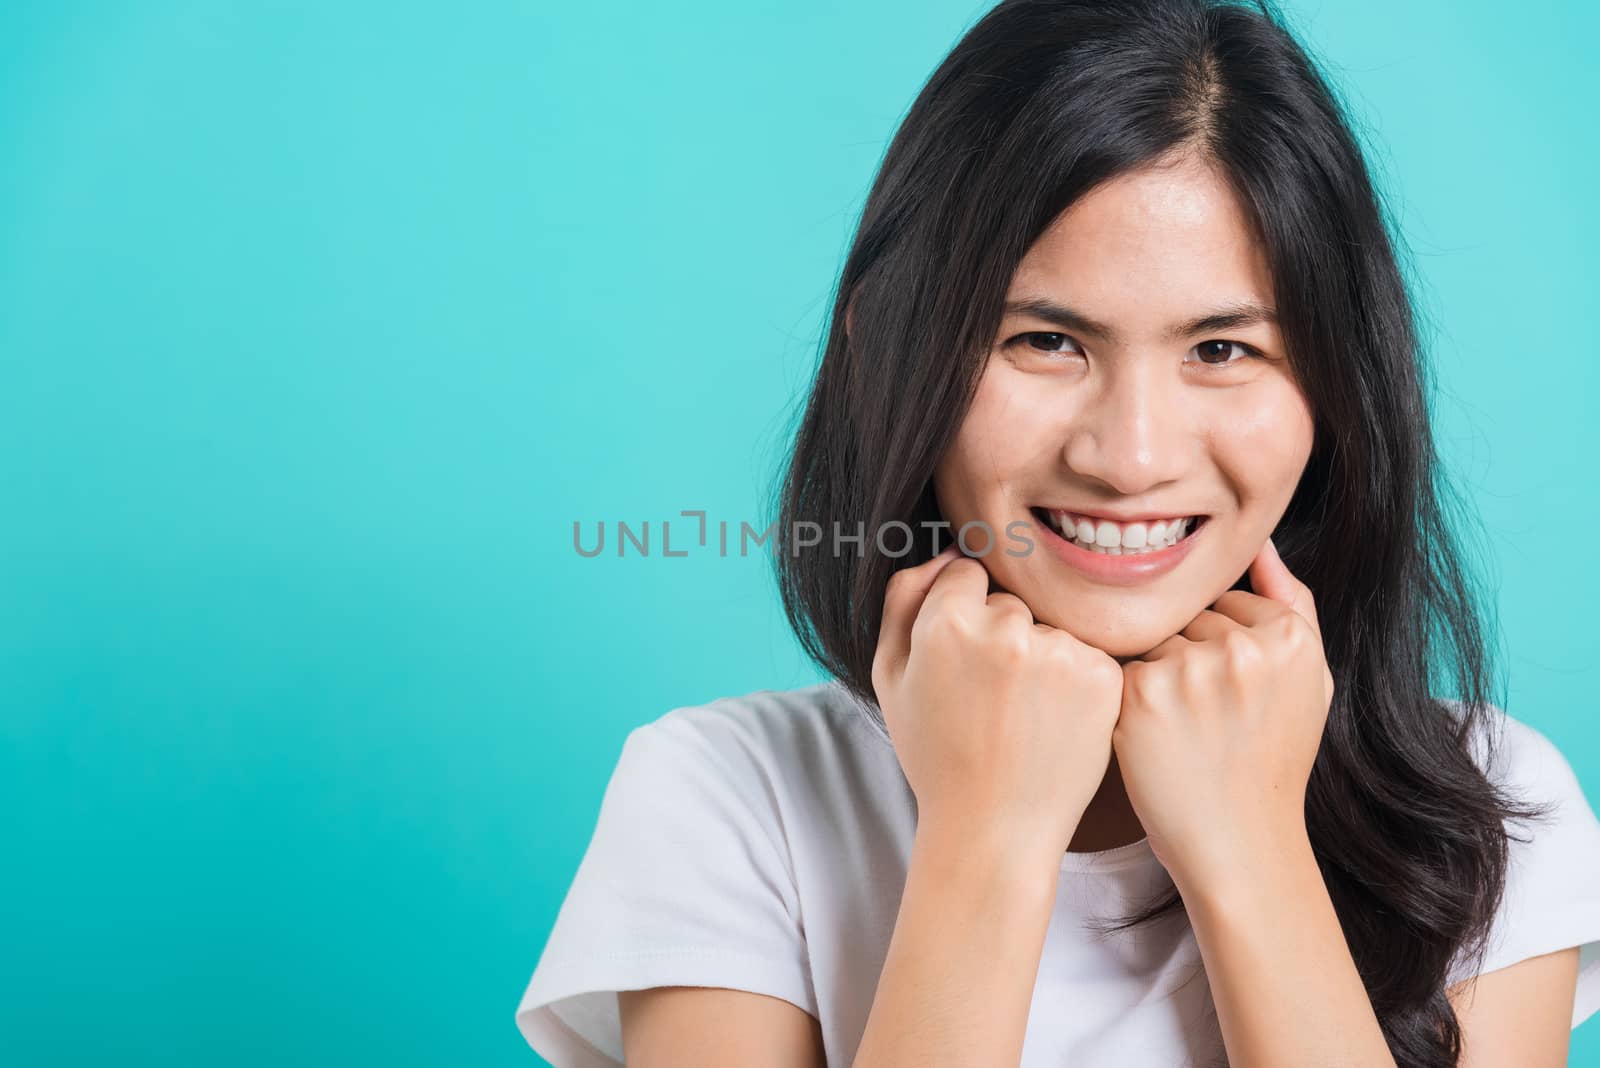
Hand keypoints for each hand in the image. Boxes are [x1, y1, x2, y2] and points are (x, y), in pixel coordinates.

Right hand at [872, 545, 1125, 865]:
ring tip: (1024, 714)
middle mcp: (1006, 628)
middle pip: (1012, 599)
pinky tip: (1054, 720)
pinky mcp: (1102, 676)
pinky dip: (1077, 680)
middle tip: (993, 698)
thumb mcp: (891, 677)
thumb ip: (904, 600)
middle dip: (1004, 634)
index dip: (963, 617)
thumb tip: (947, 550)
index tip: (965, 663)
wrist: (994, 828)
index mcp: (948, 622)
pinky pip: (1087, 652)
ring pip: (1051, 625)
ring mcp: (1059, 652)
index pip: (966, 572)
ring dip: (1043, 656)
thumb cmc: (936, 753)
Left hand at [1113, 536, 1334, 891]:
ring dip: (1157, 672)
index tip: (1233, 695)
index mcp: (1290, 637)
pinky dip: (1130, 695)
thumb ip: (1292, 602)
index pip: (1230, 600)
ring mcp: (1191, 668)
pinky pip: (1123, 664)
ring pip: (1153, 637)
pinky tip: (1154, 735)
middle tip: (1203, 715)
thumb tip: (1260, 539)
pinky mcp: (1142, 692)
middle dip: (1187, 654)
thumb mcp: (1309, 679)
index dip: (1224, 646)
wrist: (1238, 840)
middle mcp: (1243, 647)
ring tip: (1182, 727)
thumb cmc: (1271, 757)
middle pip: (1188, 616)